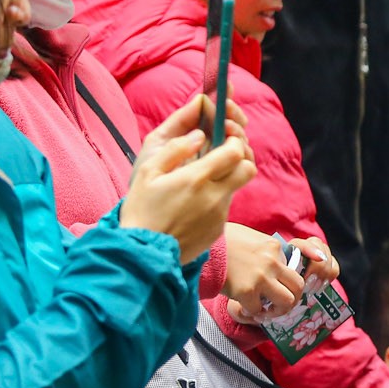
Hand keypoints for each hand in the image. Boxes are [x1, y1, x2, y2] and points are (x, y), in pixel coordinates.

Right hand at [121, 96, 255, 262]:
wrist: (143, 253)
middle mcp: (214, 196)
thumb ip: (175, 150)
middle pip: (248, 169)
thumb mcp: (147, 173)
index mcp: (196, 178)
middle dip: (239, 159)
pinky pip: (225, 206)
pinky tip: (194, 203)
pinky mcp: (218, 229)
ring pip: (237, 187)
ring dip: (227, 179)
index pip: (235, 152)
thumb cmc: (141, 210)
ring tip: (201, 180)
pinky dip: (217, 199)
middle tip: (222, 156)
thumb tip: (199, 134)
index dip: (233, 142)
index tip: (224, 139)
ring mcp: (219, 214)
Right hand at [222, 227, 334, 321]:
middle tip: (278, 304)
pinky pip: (257, 310)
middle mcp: (273, 262)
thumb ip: (265, 251)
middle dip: (292, 298)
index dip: (285, 281)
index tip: (277, 288)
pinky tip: (244, 309)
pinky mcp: (246, 291)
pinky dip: (252, 313)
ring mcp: (261, 277)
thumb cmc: (221, 240)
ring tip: (266, 311)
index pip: (293, 268)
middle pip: (299, 286)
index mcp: (275, 247)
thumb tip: (273, 265)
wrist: (199, 242)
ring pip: (287, 301)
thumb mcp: (251, 237)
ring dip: (278, 310)